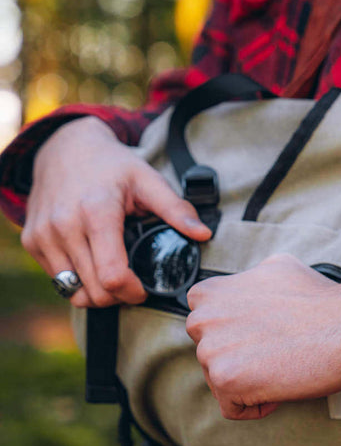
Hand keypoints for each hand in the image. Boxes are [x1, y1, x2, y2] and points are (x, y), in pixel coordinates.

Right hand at [21, 116, 211, 307]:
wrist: (64, 147)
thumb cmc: (111, 165)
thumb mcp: (148, 180)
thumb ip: (176, 209)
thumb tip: (204, 234)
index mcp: (97, 213)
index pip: (112, 275)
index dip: (132, 291)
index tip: (143, 289)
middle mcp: (65, 226)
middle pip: (94, 291)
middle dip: (118, 297)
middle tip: (132, 286)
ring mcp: (44, 235)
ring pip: (72, 292)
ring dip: (97, 294)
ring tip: (114, 279)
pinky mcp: (32, 241)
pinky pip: (57, 281)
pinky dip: (77, 283)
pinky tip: (93, 267)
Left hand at [186, 254, 340, 419]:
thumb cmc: (320, 300)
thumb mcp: (275, 268)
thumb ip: (247, 282)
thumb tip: (247, 289)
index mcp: (210, 293)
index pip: (206, 326)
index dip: (236, 334)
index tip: (263, 334)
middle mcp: (204, 318)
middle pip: (211, 355)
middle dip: (240, 358)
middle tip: (275, 351)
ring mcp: (212, 350)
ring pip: (221, 381)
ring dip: (250, 381)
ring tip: (282, 365)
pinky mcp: (226, 380)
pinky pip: (233, 407)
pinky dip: (258, 404)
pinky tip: (281, 385)